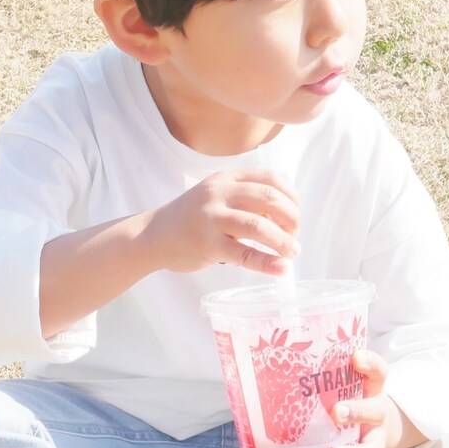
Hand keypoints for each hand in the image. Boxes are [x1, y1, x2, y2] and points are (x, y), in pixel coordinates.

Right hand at [146, 169, 300, 275]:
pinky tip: (281, 269)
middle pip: (268, 198)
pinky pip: (244, 254)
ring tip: (293, 252)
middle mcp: (220, 193)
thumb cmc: (191, 218)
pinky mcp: (208, 245)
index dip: (291, 196)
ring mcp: (212, 218)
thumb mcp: (216, 196)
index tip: (295, 214)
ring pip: (258, 226)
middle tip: (296, 235)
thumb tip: (285, 217)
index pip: (270, 178)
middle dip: (292, 218)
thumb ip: (245, 199)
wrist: (153, 235)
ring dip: (283, 241)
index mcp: (226, 179)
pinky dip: (267, 263)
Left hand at [323, 350, 408, 447]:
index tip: (356, 357)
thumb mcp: (339, 384)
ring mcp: (375, 441)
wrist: (373, 427)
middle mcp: (376, 414)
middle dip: (357, 411)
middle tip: (336, 412)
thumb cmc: (344, 399)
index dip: (370, 364)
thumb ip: (315, 377)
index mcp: (369, 390)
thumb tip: (258, 372)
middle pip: (375, 411)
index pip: (378, 372)